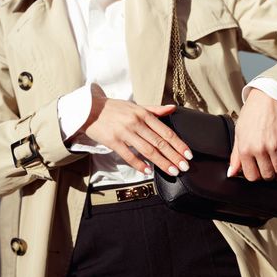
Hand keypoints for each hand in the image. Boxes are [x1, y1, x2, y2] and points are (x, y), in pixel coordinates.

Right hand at [78, 85, 192, 175]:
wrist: (89, 109)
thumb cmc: (114, 109)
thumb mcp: (136, 106)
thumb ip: (155, 109)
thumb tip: (172, 108)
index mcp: (143, 114)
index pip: (166, 131)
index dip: (179, 144)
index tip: (188, 154)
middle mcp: (136, 122)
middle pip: (159, 143)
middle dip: (174, 156)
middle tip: (184, 167)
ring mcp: (124, 132)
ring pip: (147, 150)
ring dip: (161, 162)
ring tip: (172, 171)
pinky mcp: (113, 141)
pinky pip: (128, 155)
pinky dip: (139, 164)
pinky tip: (148, 171)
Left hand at [228, 88, 276, 181]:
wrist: (267, 98)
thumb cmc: (252, 114)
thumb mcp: (238, 134)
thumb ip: (235, 156)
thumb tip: (231, 172)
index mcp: (245, 148)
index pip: (251, 175)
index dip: (254, 177)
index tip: (255, 173)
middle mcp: (260, 149)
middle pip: (266, 175)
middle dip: (266, 176)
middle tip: (266, 171)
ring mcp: (274, 146)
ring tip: (276, 170)